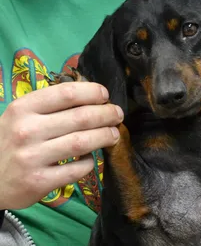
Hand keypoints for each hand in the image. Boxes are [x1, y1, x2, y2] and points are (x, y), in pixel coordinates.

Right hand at [0, 82, 122, 208]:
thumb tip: (91, 98)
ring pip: (82, 142)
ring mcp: (32, 157)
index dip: (92, 92)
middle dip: (106, 114)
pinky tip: (90, 159)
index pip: (67, 93)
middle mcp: (26, 130)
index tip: (105, 95)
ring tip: (113, 134)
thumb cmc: (10, 142)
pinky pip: (77, 169)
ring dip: (105, 136)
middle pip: (81, 117)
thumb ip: (49, 106)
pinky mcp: (39, 181)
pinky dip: (89, 163)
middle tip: (118, 115)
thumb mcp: (20, 117)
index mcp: (23, 108)